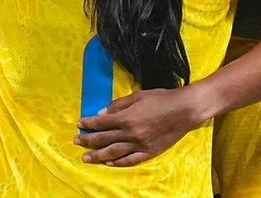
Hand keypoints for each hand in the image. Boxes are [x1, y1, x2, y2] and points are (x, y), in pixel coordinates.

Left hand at [73, 86, 204, 166]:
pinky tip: (110, 164)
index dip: (88, 124)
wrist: (184, 110)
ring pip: (114, 152)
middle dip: (88, 140)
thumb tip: (102, 113)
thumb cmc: (161, 98)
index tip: (79, 124)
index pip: (101, 123)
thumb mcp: (138, 96)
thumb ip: (118, 105)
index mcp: (126, 117)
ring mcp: (140, 144)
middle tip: (76, 142)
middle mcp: (131, 133)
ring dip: (98, 156)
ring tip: (86, 159)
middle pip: (104, 139)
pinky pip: (131, 160)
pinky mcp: (150, 152)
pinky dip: (120, 163)